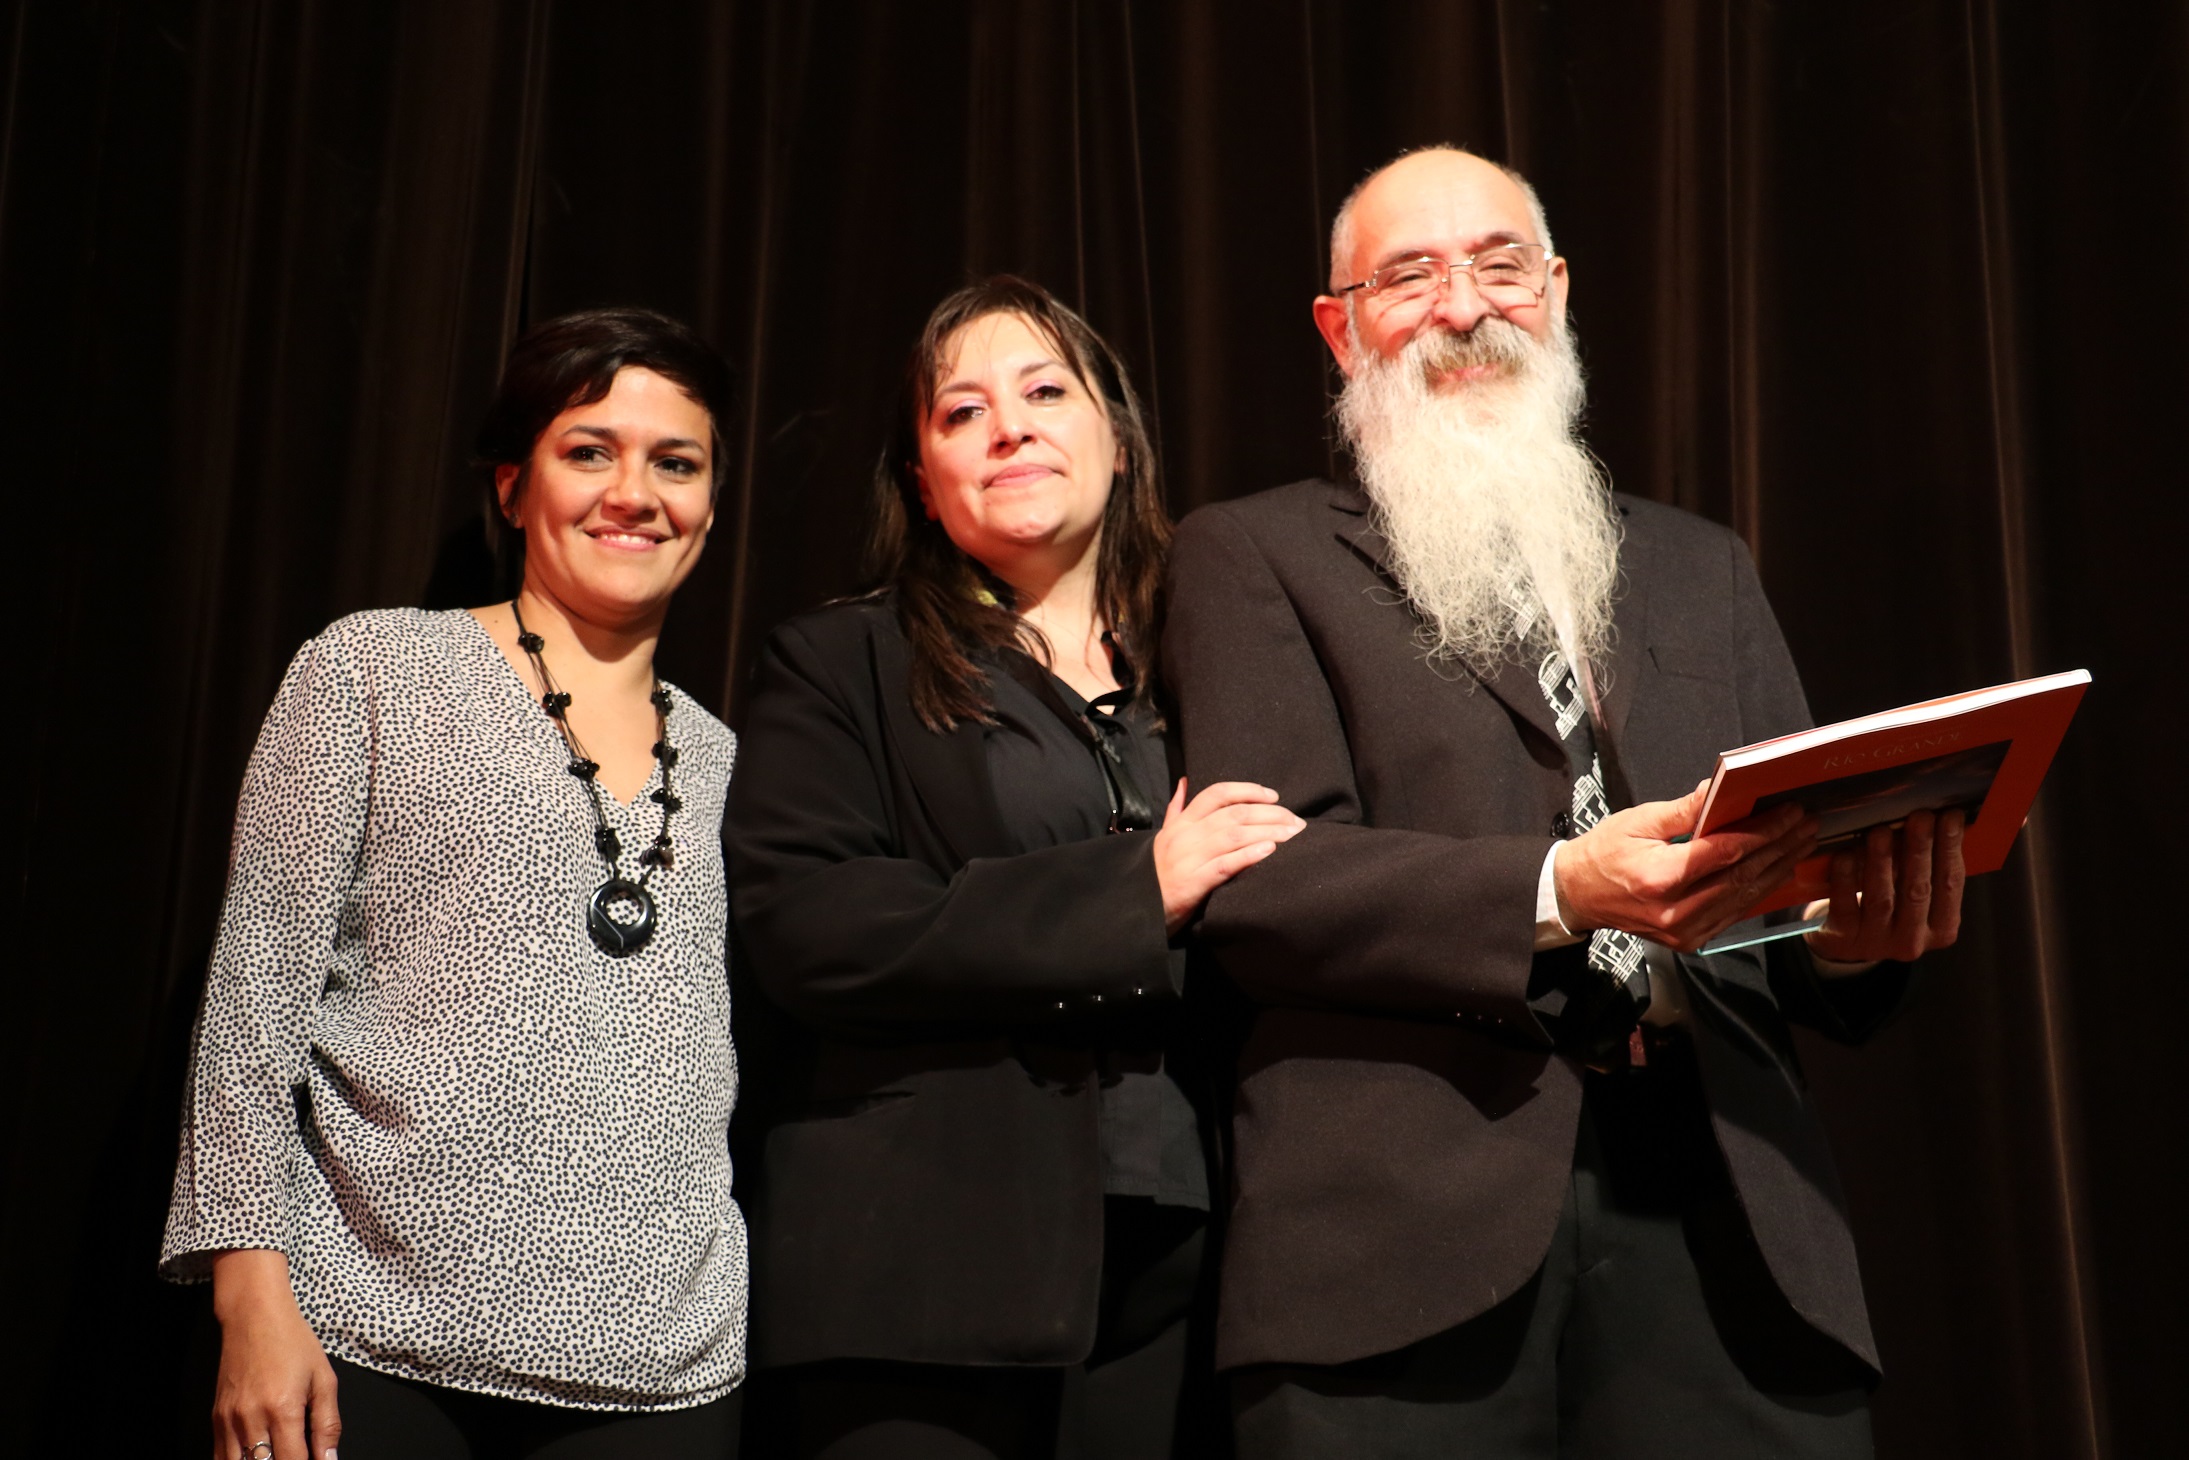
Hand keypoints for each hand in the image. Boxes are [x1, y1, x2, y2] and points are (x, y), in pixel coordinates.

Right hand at [210, 1250, 339, 1459]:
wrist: (254, 1316)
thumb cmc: (293, 1343)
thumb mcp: (323, 1379)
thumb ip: (327, 1424)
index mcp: (284, 1409)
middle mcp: (252, 1419)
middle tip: (295, 1455)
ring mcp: (230, 1421)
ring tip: (276, 1455)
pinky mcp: (216, 1420)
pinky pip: (221, 1457)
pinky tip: (254, 1458)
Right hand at [1152, 779, 1305, 934]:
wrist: (1139, 909)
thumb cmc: (1159, 872)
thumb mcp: (1164, 837)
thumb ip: (1176, 809)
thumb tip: (1185, 781)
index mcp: (1181, 822)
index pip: (1217, 793)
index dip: (1248, 790)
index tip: (1274, 796)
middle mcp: (1185, 835)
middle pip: (1234, 814)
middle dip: (1270, 814)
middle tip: (1296, 822)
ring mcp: (1188, 858)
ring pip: (1234, 836)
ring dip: (1268, 832)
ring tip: (1293, 835)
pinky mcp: (1192, 883)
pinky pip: (1225, 865)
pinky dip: (1249, 855)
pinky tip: (1270, 851)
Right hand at [1554, 780, 1816, 952]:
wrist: (1578, 895)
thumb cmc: (1604, 853)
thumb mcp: (1638, 821)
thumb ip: (1684, 810)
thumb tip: (1720, 790)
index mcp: (1660, 877)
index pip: (1725, 852)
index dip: (1763, 831)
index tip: (1790, 812)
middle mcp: (1675, 910)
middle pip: (1742, 876)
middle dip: (1780, 847)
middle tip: (1807, 824)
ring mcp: (1684, 930)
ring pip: (1744, 898)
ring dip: (1777, 869)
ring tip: (1802, 844)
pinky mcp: (1689, 939)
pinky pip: (1733, 913)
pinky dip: (1758, 891)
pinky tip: (1777, 871)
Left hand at [1804, 808, 1965, 963]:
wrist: (1845, 945)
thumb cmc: (1888, 910)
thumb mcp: (1913, 894)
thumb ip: (1927, 868)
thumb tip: (1941, 817)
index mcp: (1941, 928)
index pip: (1950, 884)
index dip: (1951, 849)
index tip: (1951, 816)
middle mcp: (1912, 940)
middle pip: (1918, 890)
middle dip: (1920, 850)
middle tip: (1920, 816)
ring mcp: (1877, 942)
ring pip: (1882, 899)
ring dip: (1881, 862)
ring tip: (1880, 831)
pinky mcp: (1844, 939)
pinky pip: (1845, 906)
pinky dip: (1844, 878)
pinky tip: (1844, 854)